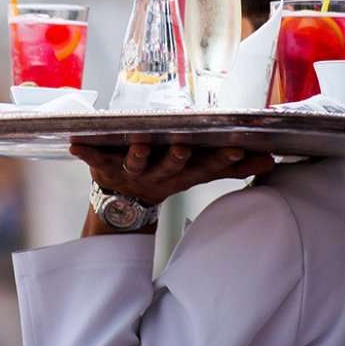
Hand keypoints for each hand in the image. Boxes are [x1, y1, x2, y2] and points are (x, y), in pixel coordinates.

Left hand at [69, 143, 275, 205]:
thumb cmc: (165, 175)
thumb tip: (270, 160)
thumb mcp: (197, 172)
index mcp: (181, 174)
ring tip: (138, 141)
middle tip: (184, 146)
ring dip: (137, 153)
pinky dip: (84, 151)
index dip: (221, 161)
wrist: (123, 204)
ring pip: (136, 162)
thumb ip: (230, 166)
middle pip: (171, 166)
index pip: (206, 168)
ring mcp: (130, 171)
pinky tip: (74, 142)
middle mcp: (158, 174)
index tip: (237, 150)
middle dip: (177, 157)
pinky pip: (93, 158)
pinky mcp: (104, 167)